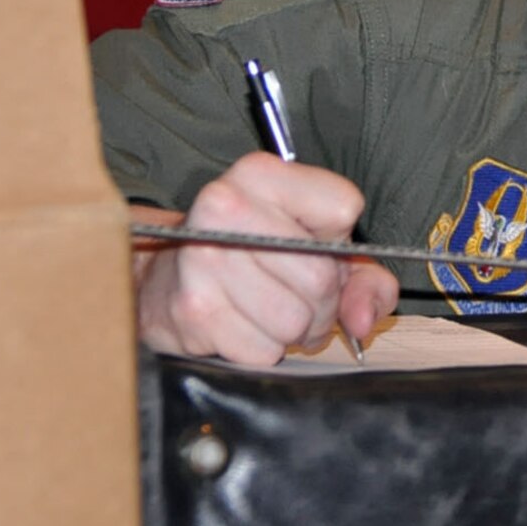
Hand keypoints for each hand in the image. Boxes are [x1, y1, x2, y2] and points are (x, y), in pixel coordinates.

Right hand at [130, 153, 398, 365]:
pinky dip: (262, 350)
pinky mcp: (192, 310)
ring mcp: (202, 259)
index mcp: (260, 173)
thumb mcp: (318, 249)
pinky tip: (241, 326)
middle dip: (322, 303)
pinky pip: (263, 351)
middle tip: (298, 297)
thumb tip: (364, 320)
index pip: (344, 207)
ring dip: (293, 331)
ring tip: (270, 312)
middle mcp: (224, 205)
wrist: (161, 281)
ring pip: (295, 320)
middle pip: (321, 276)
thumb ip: (364, 279)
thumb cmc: (253, 258)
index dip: (340, 243)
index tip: (313, 246)